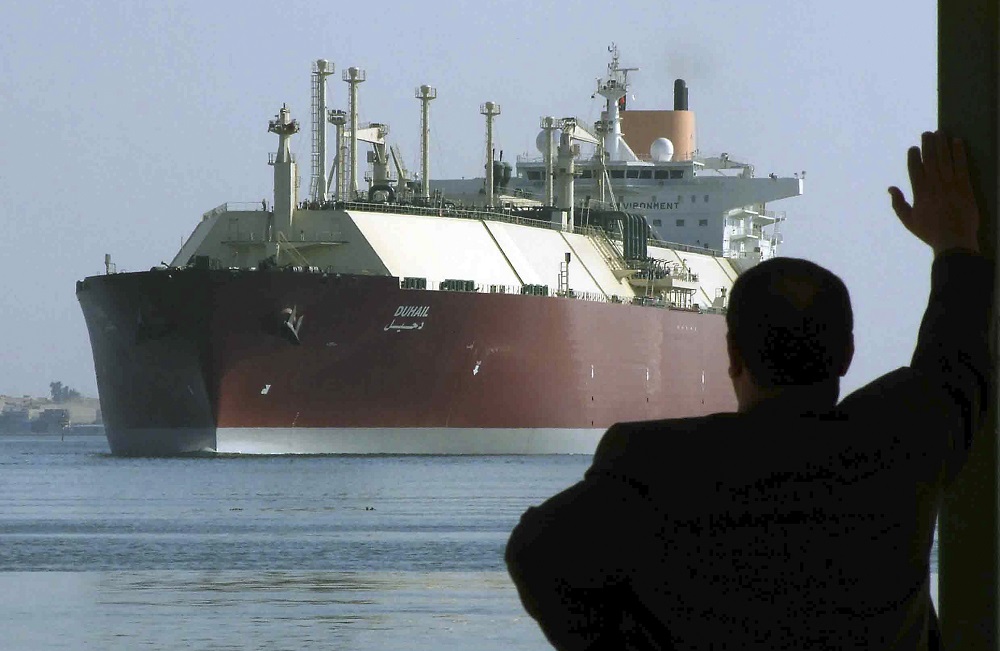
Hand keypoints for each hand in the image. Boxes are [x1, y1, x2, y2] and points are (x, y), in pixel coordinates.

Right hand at [888, 131, 980, 254]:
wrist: (954, 240)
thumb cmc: (929, 232)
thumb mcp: (908, 220)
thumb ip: (898, 203)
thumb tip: (890, 188)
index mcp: (919, 193)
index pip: (915, 169)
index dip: (914, 156)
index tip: (914, 147)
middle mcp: (934, 185)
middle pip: (930, 160)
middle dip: (928, 145)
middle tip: (927, 133)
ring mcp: (950, 185)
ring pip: (945, 159)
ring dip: (942, 144)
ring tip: (940, 132)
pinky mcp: (965, 186)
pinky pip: (962, 165)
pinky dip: (959, 152)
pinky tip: (957, 142)